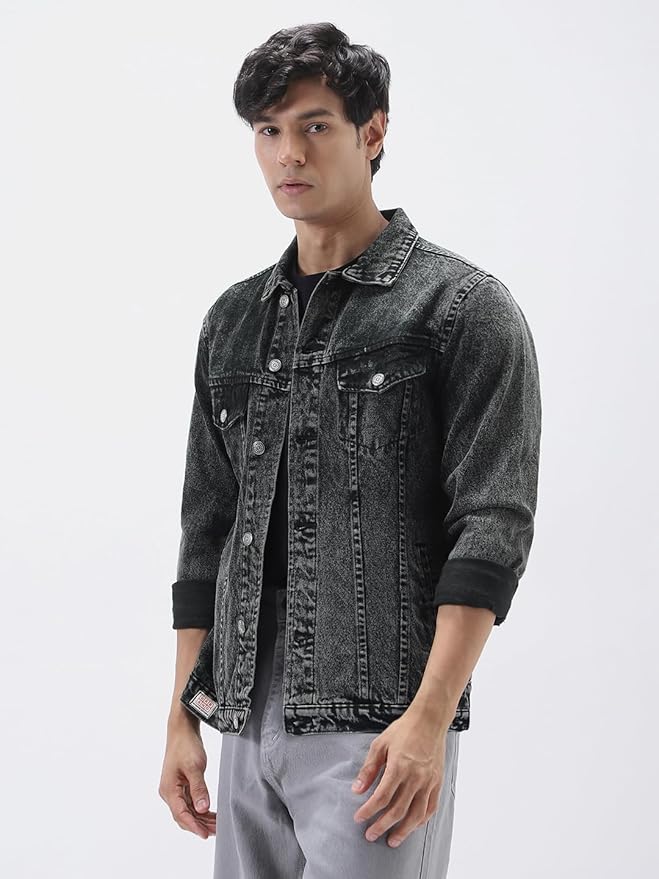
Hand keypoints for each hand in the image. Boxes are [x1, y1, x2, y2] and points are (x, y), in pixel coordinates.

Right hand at [159, 722, 216, 838]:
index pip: (181, 814)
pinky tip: (210, 813)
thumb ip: (198, 788)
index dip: (194, 826)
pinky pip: (190, 802)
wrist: (182, 730)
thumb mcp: (195, 766)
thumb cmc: (186, 745)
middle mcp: (169, 792)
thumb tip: (202, 809)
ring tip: (217, 825)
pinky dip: (200, 809)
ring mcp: (175, 789)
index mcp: (169, 789)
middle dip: (200, 824)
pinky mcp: (181, 785)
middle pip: (184, 815)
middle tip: (217, 831)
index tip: (205, 834)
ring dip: (201, 818)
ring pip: (188, 810)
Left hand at [351, 707, 447, 847]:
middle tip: (370, 835)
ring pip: (416, 814)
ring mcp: (428, 782)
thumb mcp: (380, 744)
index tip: (358, 819)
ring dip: (403, 830)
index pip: (381, 797)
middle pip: (397, 810)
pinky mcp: (437, 782)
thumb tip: (357, 789)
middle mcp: (415, 778)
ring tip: (392, 840)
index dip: (368, 811)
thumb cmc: (404, 730)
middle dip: (382, 826)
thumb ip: (369, 769)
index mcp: (399, 767)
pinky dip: (421, 820)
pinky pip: (431, 807)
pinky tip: (413, 826)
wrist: (429, 720)